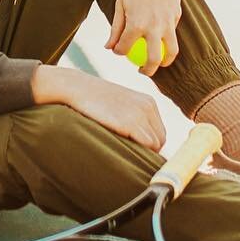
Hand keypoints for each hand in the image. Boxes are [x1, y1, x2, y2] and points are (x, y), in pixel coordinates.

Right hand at [34, 66, 164, 152]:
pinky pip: (147, 145)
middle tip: (129, 152)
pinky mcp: (129, 123)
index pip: (160, 132)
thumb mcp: (123, 104)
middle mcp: (148, 106)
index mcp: (149, 102)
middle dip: (148, 149)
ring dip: (143, 151)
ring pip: (155, 145)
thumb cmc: (96, 100)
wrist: (78, 88)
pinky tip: (123, 147)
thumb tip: (145, 144)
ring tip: (125, 150)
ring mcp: (139, 114)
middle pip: (160, 140)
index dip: (150, 144)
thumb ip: (136, 118)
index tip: (135, 148)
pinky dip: (139, 151)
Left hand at [107, 0, 180, 78]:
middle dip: (147, 71)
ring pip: (171, 51)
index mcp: (136, 24)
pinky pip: (173, 33)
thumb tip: (109, 48)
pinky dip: (168, 39)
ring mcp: (168, 22)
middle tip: (141, 71)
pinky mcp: (177, 16)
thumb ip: (116, 28)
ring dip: (165, 62)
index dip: (120, 52)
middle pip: (153, 59)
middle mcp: (154, 26)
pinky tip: (160, 37)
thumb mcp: (119, 4)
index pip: (126, 48)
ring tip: (157, 63)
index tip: (119, 52)